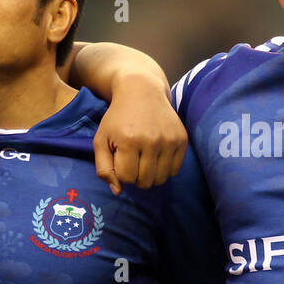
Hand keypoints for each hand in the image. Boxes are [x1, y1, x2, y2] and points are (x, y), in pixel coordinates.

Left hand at [92, 79, 187, 193]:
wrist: (142, 91)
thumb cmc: (118, 118)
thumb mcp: (101, 140)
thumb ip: (104, 168)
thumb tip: (118, 191)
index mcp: (129, 141)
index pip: (127, 178)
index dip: (122, 174)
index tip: (121, 160)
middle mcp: (151, 141)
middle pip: (145, 182)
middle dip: (137, 177)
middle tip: (133, 162)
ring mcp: (169, 140)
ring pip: (161, 179)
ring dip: (151, 175)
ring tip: (145, 160)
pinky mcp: (182, 139)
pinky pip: (175, 170)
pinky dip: (165, 169)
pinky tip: (157, 156)